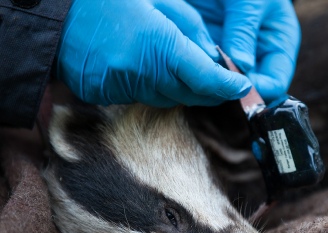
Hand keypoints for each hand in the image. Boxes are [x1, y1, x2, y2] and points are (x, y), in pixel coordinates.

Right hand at [54, 0, 250, 106]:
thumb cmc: (111, 0)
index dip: (228, 86)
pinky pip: (143, 98)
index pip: (206, 79)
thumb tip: (212, 58)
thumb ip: (191, 32)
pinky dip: (153, 87)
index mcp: (160, 46)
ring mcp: (124, 89)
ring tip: (173, 63)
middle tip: (218, 78)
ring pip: (169, 99)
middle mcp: (144, 74)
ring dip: (180, 87)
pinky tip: (145, 67)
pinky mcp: (108, 97)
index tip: (241, 86)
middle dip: (209, 89)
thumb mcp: (160, 2)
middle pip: (191, 95)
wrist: (58, 14)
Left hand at [186, 0, 300, 101]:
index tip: (241, 88)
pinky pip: (204, 70)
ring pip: (225, 83)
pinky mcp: (207, 51)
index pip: (276, 80)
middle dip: (235, 92)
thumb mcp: (249, 0)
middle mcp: (256, 54)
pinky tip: (187, 73)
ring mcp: (230, 54)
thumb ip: (244, 31)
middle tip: (218, 91)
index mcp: (277, 42)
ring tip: (200, 82)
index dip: (261, 89)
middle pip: (250, 87)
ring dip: (214, 85)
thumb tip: (241, 67)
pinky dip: (197, 74)